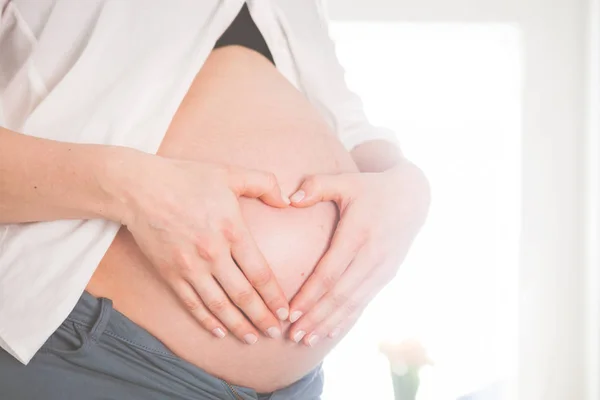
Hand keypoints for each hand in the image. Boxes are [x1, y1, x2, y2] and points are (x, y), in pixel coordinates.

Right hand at [107, 149, 290, 343]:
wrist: (139, 188)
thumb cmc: (187, 178)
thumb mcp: (231, 173)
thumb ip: (264, 183)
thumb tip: (287, 201)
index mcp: (232, 231)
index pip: (260, 273)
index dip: (274, 296)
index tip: (285, 311)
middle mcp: (213, 254)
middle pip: (243, 295)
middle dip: (262, 318)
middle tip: (275, 333)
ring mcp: (190, 267)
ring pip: (219, 305)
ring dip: (238, 325)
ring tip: (252, 338)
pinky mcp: (170, 274)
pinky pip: (192, 303)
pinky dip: (207, 320)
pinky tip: (219, 331)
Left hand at [286, 161, 429, 345]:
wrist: (413, 197)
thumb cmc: (372, 188)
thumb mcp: (346, 181)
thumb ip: (317, 186)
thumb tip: (289, 199)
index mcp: (358, 234)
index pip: (330, 273)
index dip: (310, 295)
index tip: (290, 312)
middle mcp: (372, 256)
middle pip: (340, 295)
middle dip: (316, 318)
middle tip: (293, 336)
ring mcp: (382, 269)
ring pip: (353, 303)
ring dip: (329, 324)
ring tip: (306, 340)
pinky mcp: (387, 275)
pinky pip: (364, 302)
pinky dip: (347, 319)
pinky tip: (330, 331)